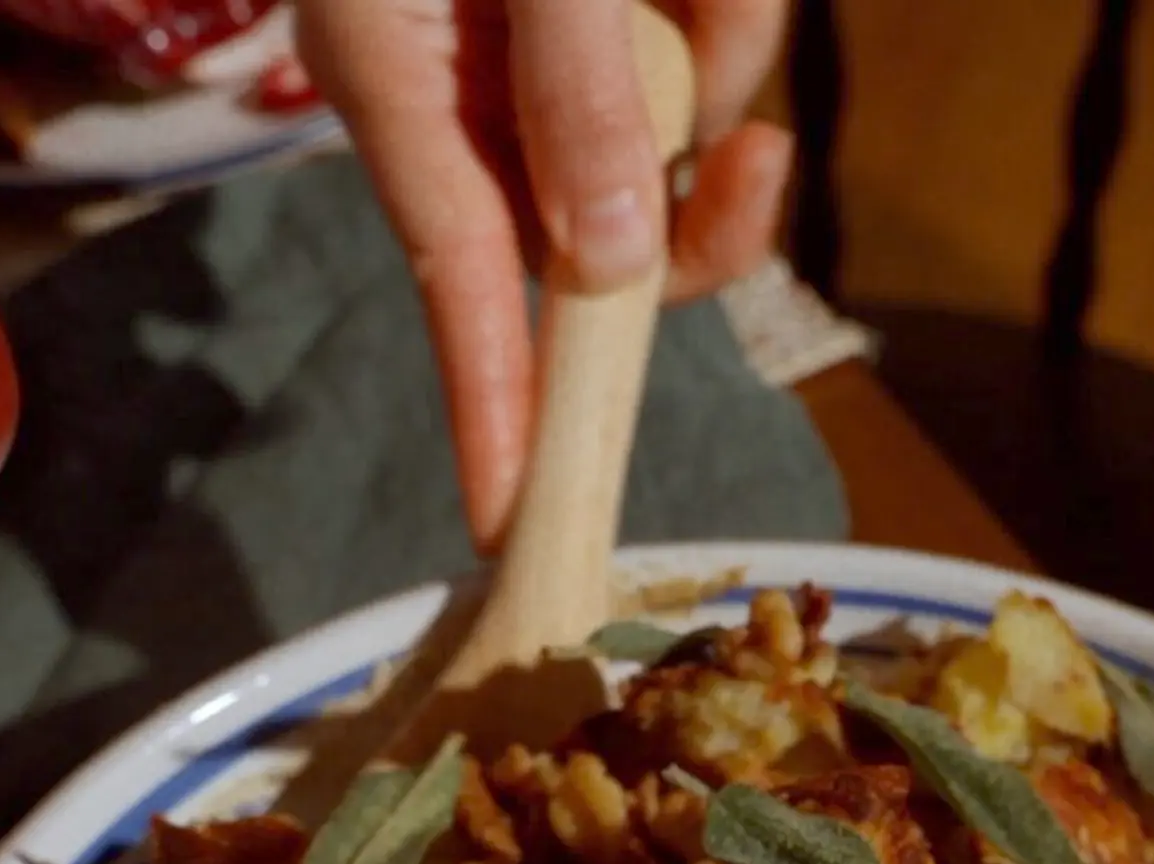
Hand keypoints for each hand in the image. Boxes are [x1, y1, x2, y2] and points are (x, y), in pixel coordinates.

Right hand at [296, 0, 794, 544]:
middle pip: (593, 237)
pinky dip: (728, 15)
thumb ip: (572, 88)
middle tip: (759, 156)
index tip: (509, 522)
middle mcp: (460, 80)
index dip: (491, 405)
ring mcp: (533, 54)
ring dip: (719, 57)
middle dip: (695, 214)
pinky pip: (702, 56)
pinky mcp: (605, 22)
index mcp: (394, 66)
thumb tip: (611, 257)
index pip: (453, 269)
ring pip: (673, 139)